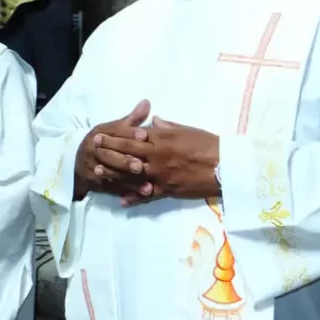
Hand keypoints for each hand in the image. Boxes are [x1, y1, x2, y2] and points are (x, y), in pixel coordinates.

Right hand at [74, 101, 151, 200]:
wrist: (77, 163)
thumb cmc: (103, 142)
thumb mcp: (114, 129)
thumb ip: (132, 119)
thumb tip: (147, 103)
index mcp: (101, 134)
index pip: (115, 133)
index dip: (130, 133)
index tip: (144, 135)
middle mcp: (95, 151)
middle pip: (111, 156)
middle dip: (125, 161)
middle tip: (141, 166)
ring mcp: (95, 169)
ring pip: (112, 175)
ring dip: (129, 181)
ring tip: (147, 187)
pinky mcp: (98, 184)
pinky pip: (113, 189)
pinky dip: (127, 193)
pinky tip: (141, 196)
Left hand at [97, 116, 219, 206]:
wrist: (225, 165)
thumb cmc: (209, 144)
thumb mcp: (188, 130)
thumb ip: (168, 126)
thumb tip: (153, 120)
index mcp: (163, 138)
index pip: (133, 136)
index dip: (116, 135)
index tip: (102, 134)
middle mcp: (157, 155)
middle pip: (128, 153)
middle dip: (109, 150)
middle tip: (94, 148)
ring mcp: (161, 174)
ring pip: (132, 174)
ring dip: (114, 173)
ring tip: (99, 172)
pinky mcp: (168, 189)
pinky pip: (148, 195)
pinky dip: (135, 197)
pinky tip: (123, 200)